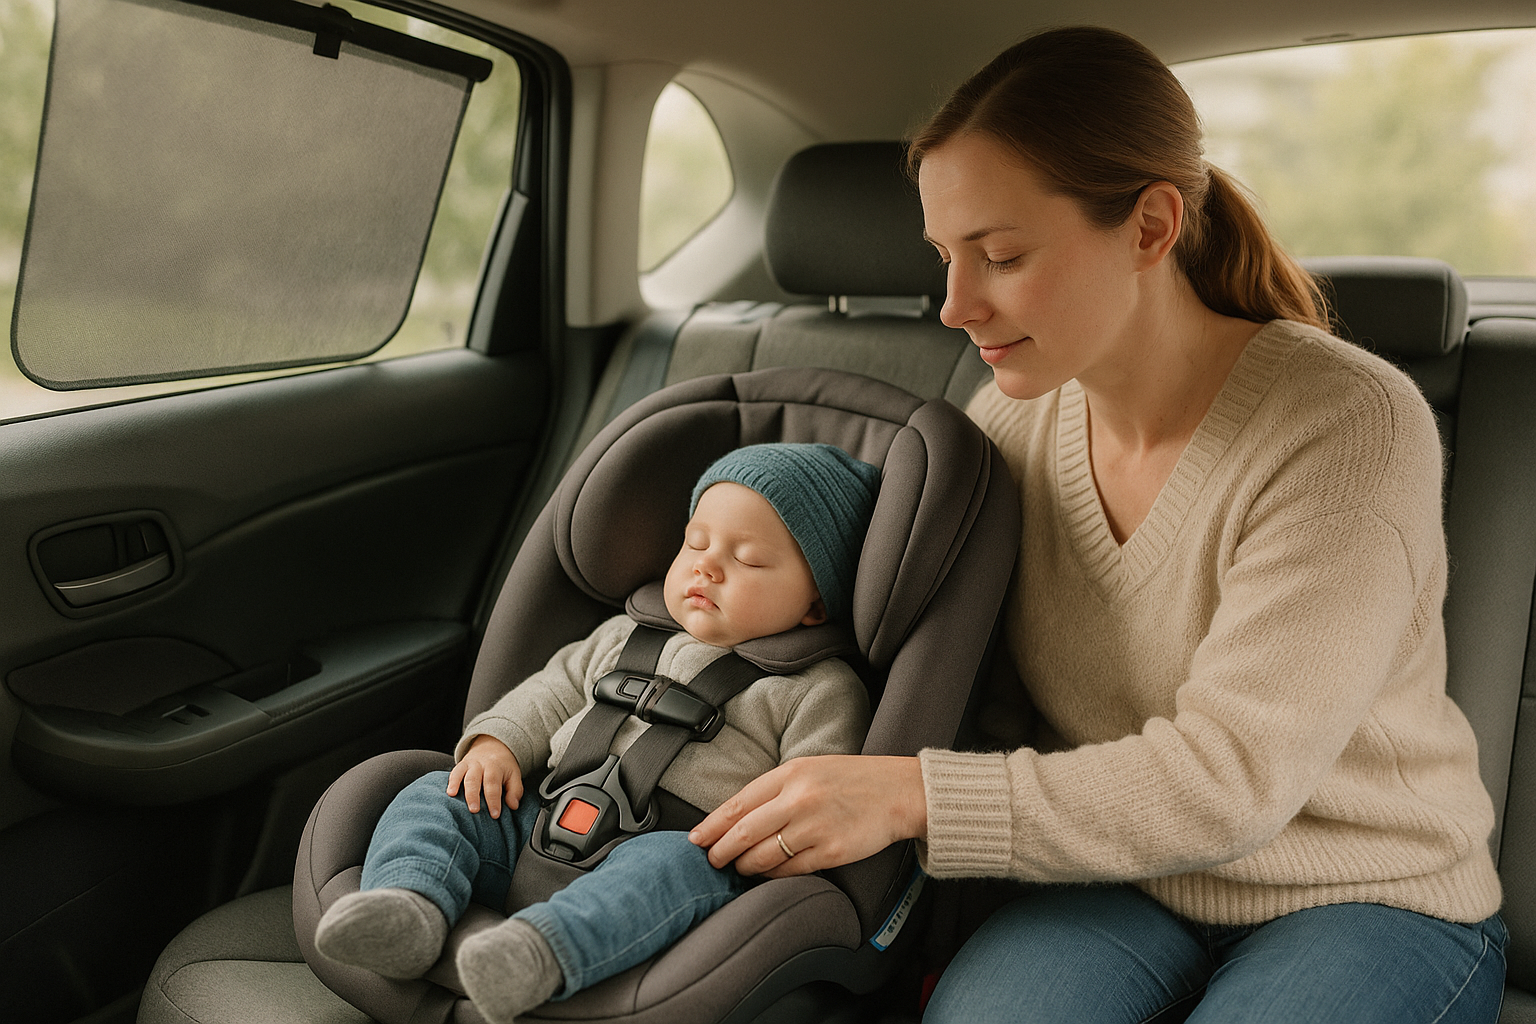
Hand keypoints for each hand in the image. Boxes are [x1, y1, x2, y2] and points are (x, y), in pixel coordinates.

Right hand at [447, 734, 523, 817]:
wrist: (492, 746)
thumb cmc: (504, 767)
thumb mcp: (514, 775)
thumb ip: (515, 791)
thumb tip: (513, 805)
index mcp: (496, 767)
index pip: (493, 785)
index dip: (494, 800)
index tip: (495, 815)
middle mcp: (481, 765)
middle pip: (476, 779)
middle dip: (474, 795)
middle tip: (474, 810)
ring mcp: (469, 764)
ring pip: (463, 774)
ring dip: (457, 785)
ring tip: (453, 797)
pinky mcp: (461, 766)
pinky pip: (454, 772)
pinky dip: (451, 781)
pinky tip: (449, 792)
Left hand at [689, 755, 926, 876]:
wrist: (899, 791)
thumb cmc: (851, 780)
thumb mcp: (809, 769)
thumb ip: (775, 789)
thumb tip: (738, 816)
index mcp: (790, 775)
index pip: (738, 804)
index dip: (712, 825)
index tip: (695, 839)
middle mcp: (799, 800)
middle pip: (744, 833)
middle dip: (721, 851)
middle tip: (712, 860)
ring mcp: (815, 827)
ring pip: (764, 856)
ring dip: (745, 866)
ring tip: (739, 868)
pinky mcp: (832, 852)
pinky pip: (791, 870)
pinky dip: (773, 875)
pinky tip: (767, 874)